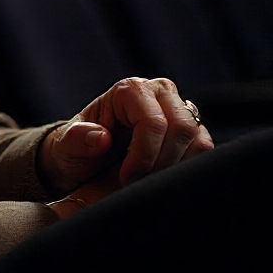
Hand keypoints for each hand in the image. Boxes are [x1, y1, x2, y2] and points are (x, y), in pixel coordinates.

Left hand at [40, 77, 213, 199]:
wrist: (89, 159)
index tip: (126, 178)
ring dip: (176, 167)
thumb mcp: (67, 147)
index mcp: (129, 90)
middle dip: (162, 163)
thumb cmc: (79, 150)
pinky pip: (205, 150)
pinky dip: (188, 168)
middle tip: (140, 182)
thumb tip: (102, 137)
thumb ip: (77, 139)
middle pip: (182, 128)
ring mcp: (178, 109)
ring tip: (149, 181)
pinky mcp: (191, 130)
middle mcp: (158, 92)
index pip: (154, 123)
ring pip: (198, 140)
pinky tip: (163, 179)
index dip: (144, 156)